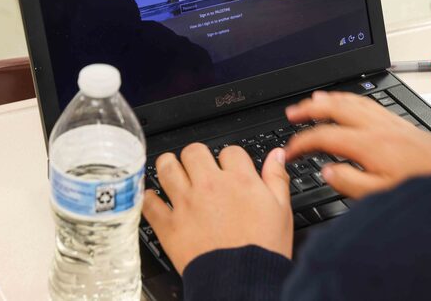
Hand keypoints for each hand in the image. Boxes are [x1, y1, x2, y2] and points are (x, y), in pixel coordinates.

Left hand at [142, 144, 292, 273]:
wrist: (242, 281)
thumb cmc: (263, 248)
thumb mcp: (281, 209)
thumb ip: (276, 178)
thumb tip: (276, 155)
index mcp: (239, 180)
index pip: (230, 151)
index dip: (230, 157)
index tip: (229, 167)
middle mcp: (210, 186)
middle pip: (194, 152)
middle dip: (196, 156)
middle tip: (198, 165)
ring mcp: (186, 204)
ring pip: (167, 168)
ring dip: (169, 165)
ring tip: (172, 168)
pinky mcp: (169, 225)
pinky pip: (150, 203)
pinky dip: (149, 198)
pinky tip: (153, 197)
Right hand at [285, 91, 430, 198]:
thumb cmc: (419, 182)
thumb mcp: (380, 192)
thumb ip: (350, 181)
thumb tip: (327, 171)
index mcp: (367, 143)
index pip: (324, 136)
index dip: (301, 142)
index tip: (289, 151)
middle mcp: (375, 126)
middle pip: (334, 108)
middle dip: (309, 109)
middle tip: (291, 113)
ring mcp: (386, 120)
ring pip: (350, 100)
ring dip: (327, 99)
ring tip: (311, 101)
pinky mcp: (396, 121)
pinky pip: (366, 101)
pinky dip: (349, 98)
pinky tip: (346, 101)